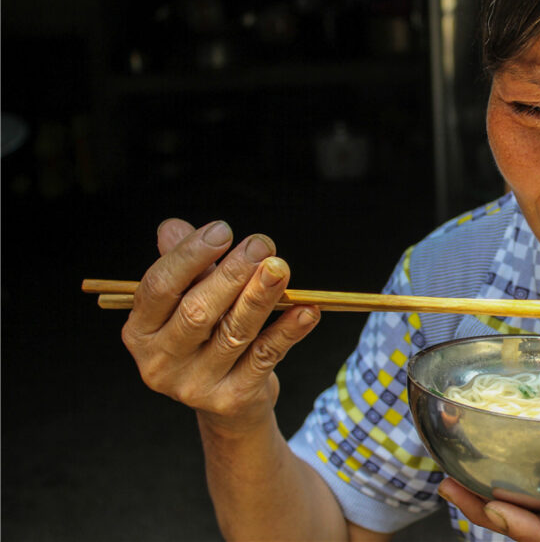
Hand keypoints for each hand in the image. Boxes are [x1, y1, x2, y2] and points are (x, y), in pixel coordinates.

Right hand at [121, 219, 320, 434]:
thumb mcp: (190, 302)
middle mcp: (160, 362)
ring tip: (280, 268)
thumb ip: (185, 267)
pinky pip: (264, 357)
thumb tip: (172, 227)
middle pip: (197, 311)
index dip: (189, 255)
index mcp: (140, 331)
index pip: (158, 287)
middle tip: (261, 244)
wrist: (228, 405)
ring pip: (234, 332)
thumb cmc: (207, 339)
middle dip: (232, 274)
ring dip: (261, 296)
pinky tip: (305, 310)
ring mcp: (195, 385)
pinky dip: (287, 331)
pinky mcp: (231, 399)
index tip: (223, 230)